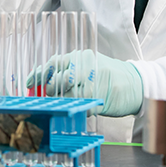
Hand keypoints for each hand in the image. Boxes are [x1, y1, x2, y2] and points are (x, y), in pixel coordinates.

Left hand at [27, 50, 143, 116]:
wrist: (136, 84)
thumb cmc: (108, 74)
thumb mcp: (88, 65)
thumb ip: (68, 69)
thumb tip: (43, 78)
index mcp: (81, 57)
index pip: (54, 63)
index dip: (39, 74)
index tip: (29, 82)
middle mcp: (86, 67)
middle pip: (59, 80)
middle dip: (50, 90)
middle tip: (49, 95)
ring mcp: (94, 82)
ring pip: (68, 95)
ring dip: (63, 102)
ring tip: (66, 102)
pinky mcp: (100, 98)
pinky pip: (81, 107)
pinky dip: (77, 110)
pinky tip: (80, 108)